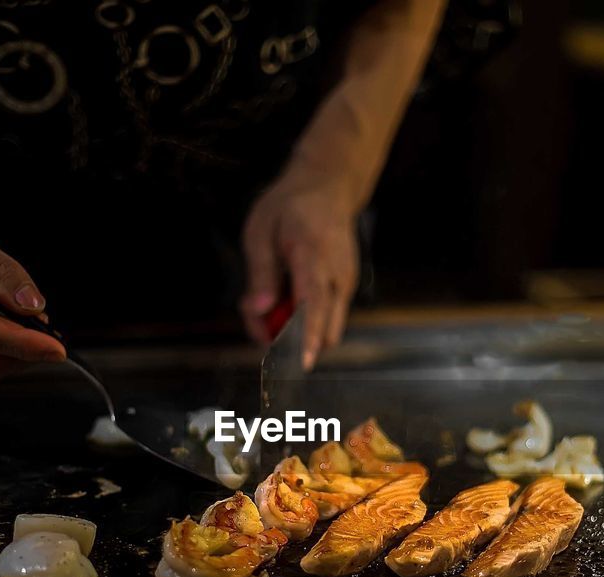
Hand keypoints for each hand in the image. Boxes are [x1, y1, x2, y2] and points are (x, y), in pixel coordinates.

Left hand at [240, 168, 358, 369]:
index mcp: (314, 253)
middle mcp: (338, 273)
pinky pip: (326, 318)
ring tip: (266, 309)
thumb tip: (258, 310)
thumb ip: (260, 273)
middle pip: (324, 326)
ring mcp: (346, 282)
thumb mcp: (261, 230)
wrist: (328, 188)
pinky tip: (283, 302)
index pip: (314, 301)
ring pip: (326, 328)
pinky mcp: (346, 289)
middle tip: (256, 324)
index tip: (303, 361)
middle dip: (290, 340)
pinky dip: (304, 321)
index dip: (307, 334)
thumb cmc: (290, 207)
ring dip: (295, 332)